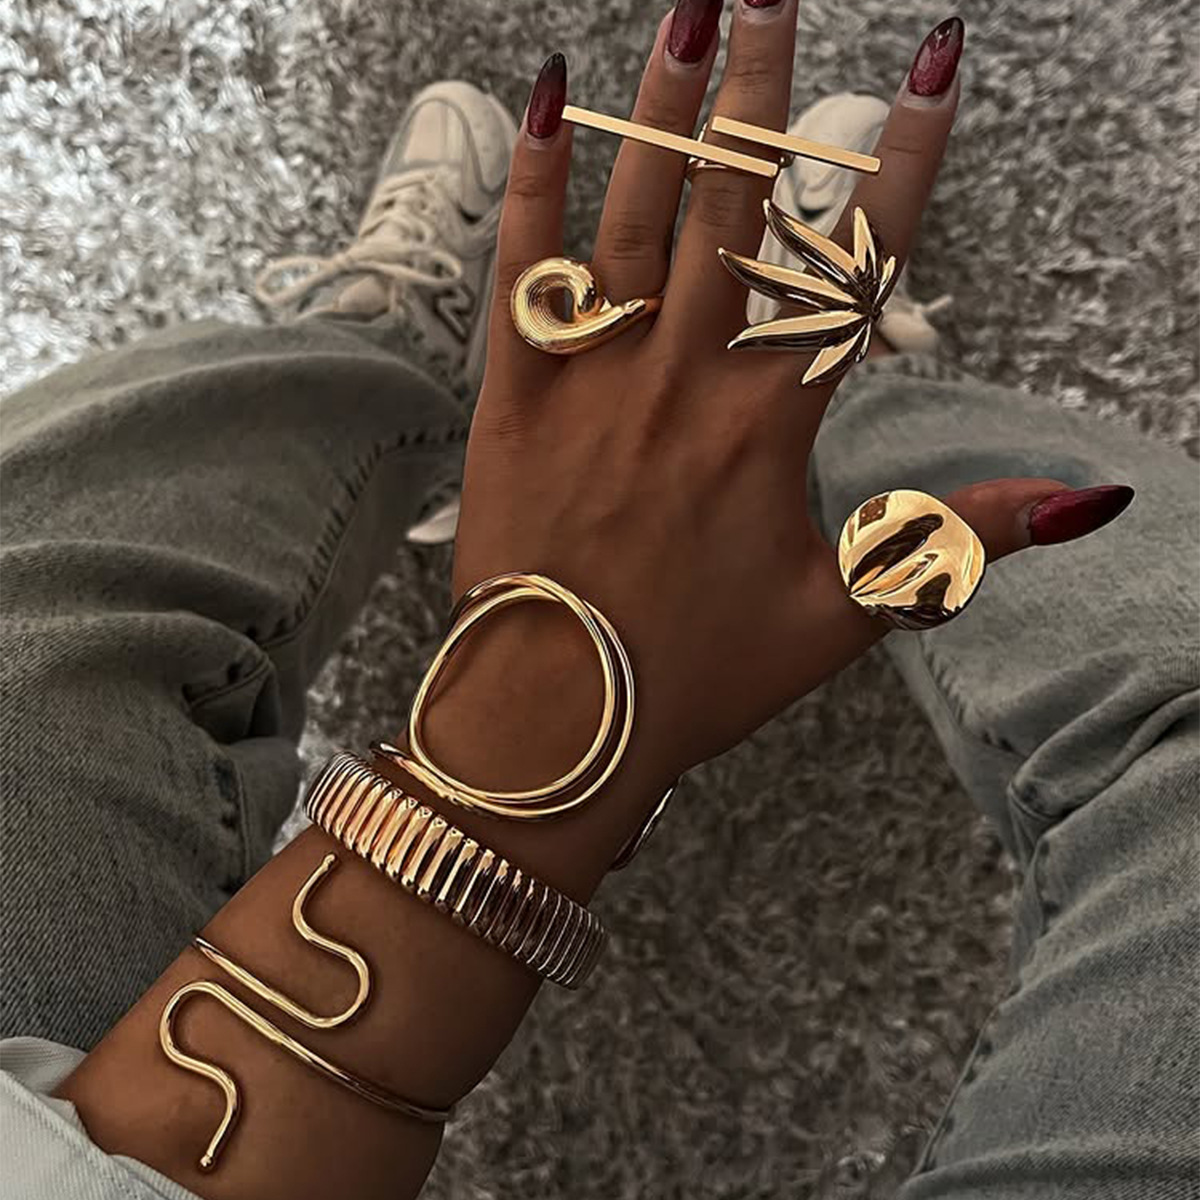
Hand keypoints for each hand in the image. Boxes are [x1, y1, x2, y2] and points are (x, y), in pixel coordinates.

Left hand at [436, 6, 1100, 822]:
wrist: (557, 718)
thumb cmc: (693, 678)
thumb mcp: (841, 621)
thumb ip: (956, 545)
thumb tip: (1080, 503)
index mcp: (771, 429)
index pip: (855, 269)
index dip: (903, 162)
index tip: (933, 72)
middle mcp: (686, 382)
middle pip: (742, 210)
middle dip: (765, 95)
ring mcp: (594, 382)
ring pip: (640, 216)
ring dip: (666, 109)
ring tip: (690, 14)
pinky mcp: (515, 396)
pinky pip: (523, 274)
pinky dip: (535, 187)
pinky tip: (549, 104)